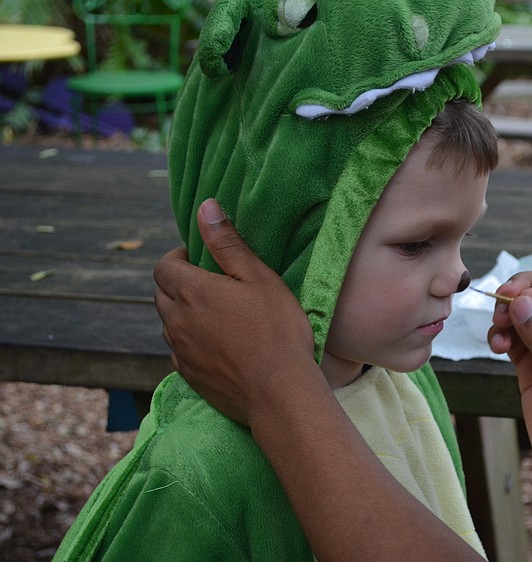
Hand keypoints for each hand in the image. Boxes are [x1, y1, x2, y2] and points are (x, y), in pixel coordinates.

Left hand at [153, 199, 316, 424]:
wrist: (278, 391)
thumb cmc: (276, 329)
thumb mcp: (259, 278)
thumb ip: (228, 243)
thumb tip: (205, 207)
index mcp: (192, 291)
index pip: (163, 266)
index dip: (176, 257)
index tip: (197, 258)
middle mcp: (177, 321)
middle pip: (160, 294)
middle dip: (176, 282)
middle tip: (208, 283)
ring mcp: (180, 351)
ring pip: (168, 324)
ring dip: (182, 313)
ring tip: (215, 314)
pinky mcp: (189, 376)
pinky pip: (178, 351)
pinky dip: (189, 341)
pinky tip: (217, 344)